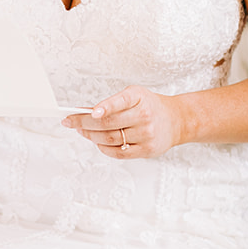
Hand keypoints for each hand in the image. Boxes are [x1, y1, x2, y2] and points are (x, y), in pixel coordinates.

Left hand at [62, 85, 180, 158]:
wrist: (176, 120)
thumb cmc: (150, 106)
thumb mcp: (135, 95)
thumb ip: (113, 103)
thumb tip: (85, 113)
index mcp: (140, 98)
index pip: (120, 102)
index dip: (105, 107)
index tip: (92, 112)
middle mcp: (144, 116)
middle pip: (108, 123)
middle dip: (84, 123)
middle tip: (70, 121)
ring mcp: (146, 135)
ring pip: (110, 139)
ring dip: (90, 135)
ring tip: (81, 130)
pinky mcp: (146, 150)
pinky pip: (118, 153)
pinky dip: (103, 148)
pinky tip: (96, 141)